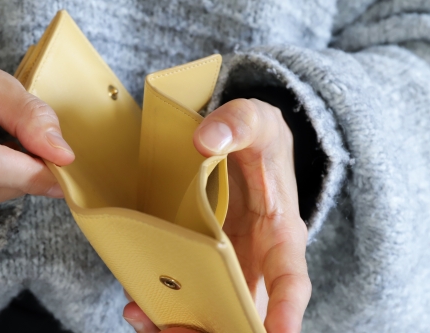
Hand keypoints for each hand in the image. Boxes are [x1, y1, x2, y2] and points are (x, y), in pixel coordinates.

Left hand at [123, 99, 309, 332]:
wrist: (245, 143)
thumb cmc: (259, 137)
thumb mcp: (256, 119)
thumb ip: (237, 125)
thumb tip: (205, 141)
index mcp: (281, 231)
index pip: (291, 278)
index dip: (287, 312)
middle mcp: (258, 259)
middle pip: (248, 311)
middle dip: (221, 329)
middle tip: (178, 331)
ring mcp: (230, 264)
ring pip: (217, 312)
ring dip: (186, 325)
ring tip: (146, 321)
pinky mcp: (204, 261)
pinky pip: (190, 294)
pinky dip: (166, 307)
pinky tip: (138, 305)